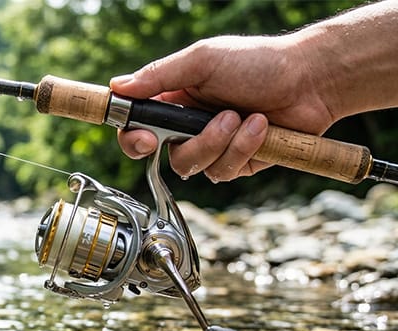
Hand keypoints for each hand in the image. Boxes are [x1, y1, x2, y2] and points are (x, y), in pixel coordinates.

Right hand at [110, 34, 336, 181]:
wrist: (310, 81)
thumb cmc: (259, 62)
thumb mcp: (202, 60)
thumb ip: (158, 75)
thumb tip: (118, 86)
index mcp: (173, 99)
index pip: (136, 126)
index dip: (133, 139)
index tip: (145, 139)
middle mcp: (187, 126)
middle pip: (162, 154)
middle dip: (191, 142)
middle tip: (212, 123)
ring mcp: (212, 146)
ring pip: (193, 166)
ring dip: (222, 142)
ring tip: (245, 116)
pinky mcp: (236, 163)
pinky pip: (223, 171)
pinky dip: (243, 148)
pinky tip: (260, 127)